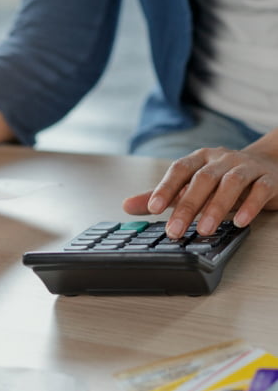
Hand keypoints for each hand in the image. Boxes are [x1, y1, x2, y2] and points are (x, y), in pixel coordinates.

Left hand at [123, 145, 277, 238]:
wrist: (267, 165)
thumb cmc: (221, 179)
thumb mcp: (190, 184)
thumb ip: (162, 195)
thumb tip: (127, 206)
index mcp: (199, 159)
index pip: (179, 170)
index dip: (165, 188)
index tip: (152, 208)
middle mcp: (221, 160)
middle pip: (202, 179)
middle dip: (187, 205)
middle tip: (174, 230)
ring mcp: (246, 168)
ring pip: (231, 183)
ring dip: (216, 207)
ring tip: (203, 230)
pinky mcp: (268, 179)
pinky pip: (260, 190)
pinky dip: (250, 205)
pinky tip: (239, 222)